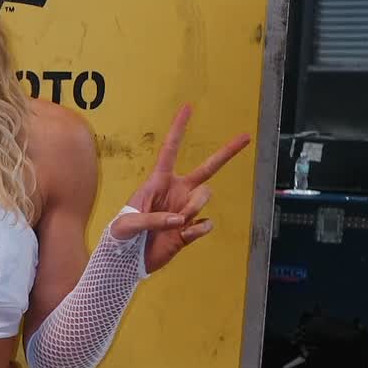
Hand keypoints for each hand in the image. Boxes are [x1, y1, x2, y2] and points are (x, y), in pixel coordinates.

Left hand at [112, 105, 250, 274]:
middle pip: (208, 168)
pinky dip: (195, 229)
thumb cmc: (120, 236)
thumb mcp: (127, 224)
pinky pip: (204, 224)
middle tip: (246, 137)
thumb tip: (180, 218)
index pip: (170, 150)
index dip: (179, 129)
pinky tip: (183, 235)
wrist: (127, 261)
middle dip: (227, 152)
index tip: (188, 107)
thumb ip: (152, 218)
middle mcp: (177, 191)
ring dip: (192, 208)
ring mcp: (186, 209)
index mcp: (158, 182)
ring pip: (205, 197)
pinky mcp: (190, 230)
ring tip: (175, 222)